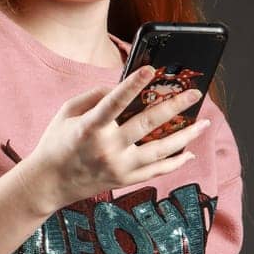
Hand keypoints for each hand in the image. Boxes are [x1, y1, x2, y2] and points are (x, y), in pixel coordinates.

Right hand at [20, 66, 209, 211]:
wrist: (49, 184)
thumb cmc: (57, 142)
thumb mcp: (68, 112)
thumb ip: (95, 96)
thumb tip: (123, 87)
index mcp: (90, 128)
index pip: (115, 102)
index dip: (133, 85)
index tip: (152, 69)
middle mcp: (108, 149)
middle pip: (148, 125)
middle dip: (175, 106)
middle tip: (195, 94)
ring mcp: (119, 167)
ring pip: (161, 150)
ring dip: (186, 136)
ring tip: (204, 123)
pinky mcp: (125, 180)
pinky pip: (157, 171)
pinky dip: (175, 162)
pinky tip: (189, 152)